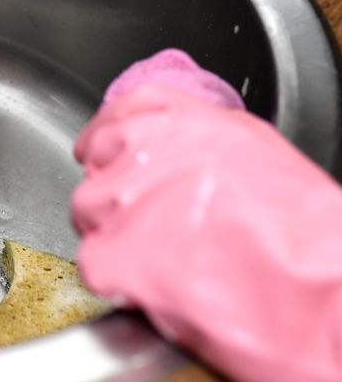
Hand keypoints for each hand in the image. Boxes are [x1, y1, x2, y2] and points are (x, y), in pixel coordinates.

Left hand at [72, 49, 341, 381]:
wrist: (318, 291)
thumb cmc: (302, 228)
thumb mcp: (255, 149)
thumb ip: (197, 140)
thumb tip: (170, 147)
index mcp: (178, 121)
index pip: (117, 115)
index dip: (109, 139)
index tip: (105, 153)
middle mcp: (142, 154)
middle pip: (98, 167)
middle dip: (115, 191)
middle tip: (150, 219)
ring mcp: (122, 205)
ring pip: (88, 213)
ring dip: (114, 233)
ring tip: (164, 255)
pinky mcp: (114, 257)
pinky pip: (93, 263)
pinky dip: (117, 277)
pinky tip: (157, 283)